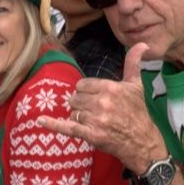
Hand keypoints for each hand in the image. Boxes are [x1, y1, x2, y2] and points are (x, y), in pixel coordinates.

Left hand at [36, 43, 163, 172]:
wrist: (142, 141)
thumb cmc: (138, 112)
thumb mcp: (136, 85)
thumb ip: (133, 63)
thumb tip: (142, 43)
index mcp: (111, 87)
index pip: (82, 85)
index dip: (86, 92)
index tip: (95, 97)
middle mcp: (102, 102)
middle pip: (75, 98)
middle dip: (81, 104)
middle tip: (94, 111)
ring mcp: (96, 119)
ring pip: (73, 112)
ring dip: (79, 117)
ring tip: (92, 121)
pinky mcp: (91, 135)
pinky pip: (67, 127)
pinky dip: (53, 124)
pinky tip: (40, 120)